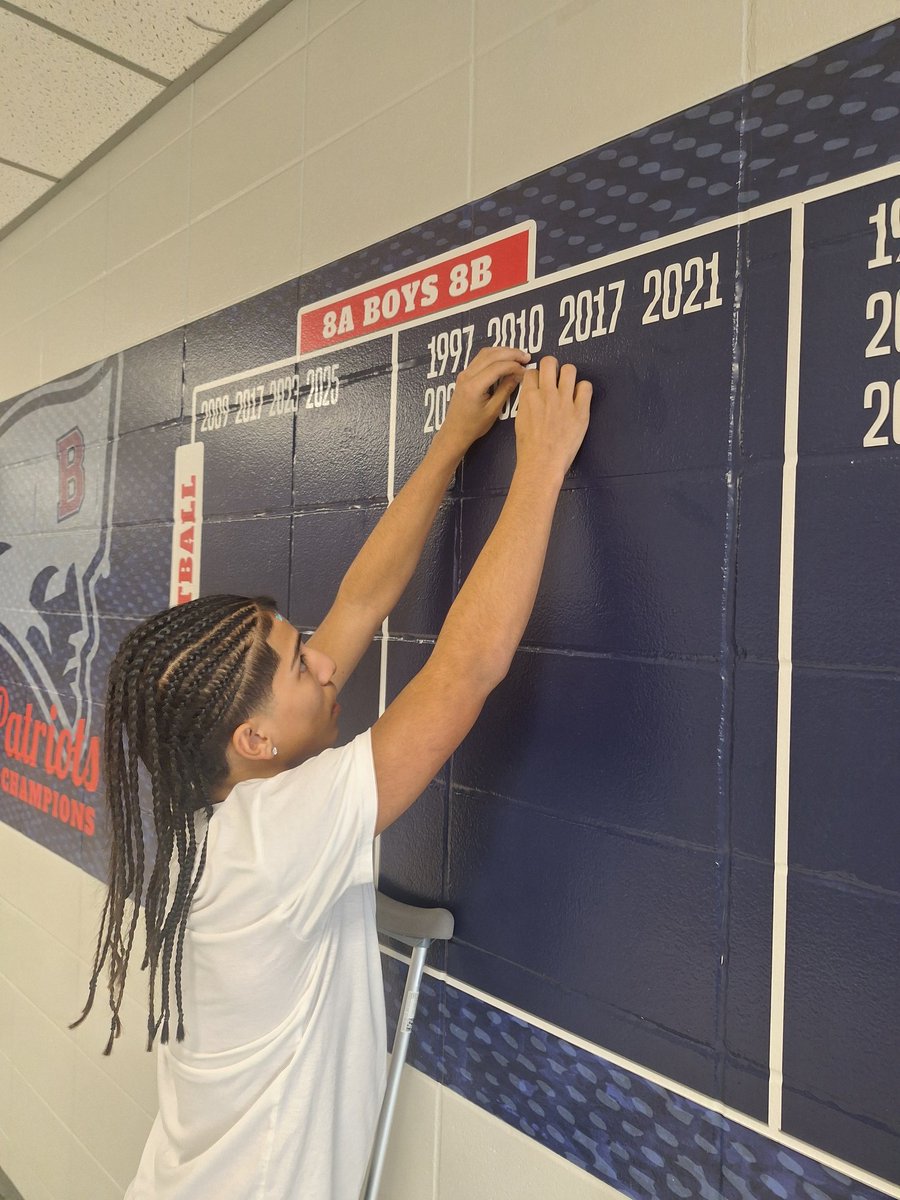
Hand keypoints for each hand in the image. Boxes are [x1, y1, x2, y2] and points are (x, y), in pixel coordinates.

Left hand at [437, 345, 529, 453]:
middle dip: (511, 353)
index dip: (514, 366)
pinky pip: (481, 358)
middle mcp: (467, 375)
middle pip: (491, 355)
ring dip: (503, 351)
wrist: (454, 431)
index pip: (498, 367)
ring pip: (485, 353)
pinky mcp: (465, 374)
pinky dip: (495, 355)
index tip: (526, 371)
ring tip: (518, 356)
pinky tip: (505, 359)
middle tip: (527, 357)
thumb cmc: (474, 426)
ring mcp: (464, 373)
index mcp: (474, 386)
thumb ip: (506, 390)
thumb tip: (519, 375)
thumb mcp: (494, 410)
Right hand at [514, 356, 592, 479]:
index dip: (537, 376)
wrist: (542, 463)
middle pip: (550, 362)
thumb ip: (527, 403)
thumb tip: (533, 394)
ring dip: (568, 376)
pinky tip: (579, 398)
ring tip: (568, 386)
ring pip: (570, 370)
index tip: (540, 382)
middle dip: (552, 367)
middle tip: (555, 377)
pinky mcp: (580, 411)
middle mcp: (547, 394)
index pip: (532, 372)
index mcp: (529, 397)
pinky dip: (583, 390)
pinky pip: (586, 387)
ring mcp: (564, 402)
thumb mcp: (519, 420)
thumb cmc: (529, 447)